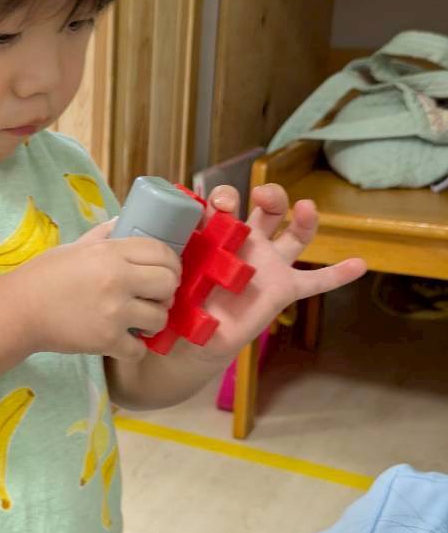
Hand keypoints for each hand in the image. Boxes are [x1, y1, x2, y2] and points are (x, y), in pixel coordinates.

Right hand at [15, 220, 180, 359]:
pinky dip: (135, 349)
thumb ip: (104, 235)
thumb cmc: (44, 276)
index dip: (172, 262)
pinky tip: (125, 342)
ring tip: (140, 321)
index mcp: (110, 252)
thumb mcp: (75, 246)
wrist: (19, 310)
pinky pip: (140, 349)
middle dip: (167, 291)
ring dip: (153, 321)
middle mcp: (117, 279)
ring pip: (160, 318)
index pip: (161, 251)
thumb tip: (125, 221)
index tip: (168, 270)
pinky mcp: (107, 340)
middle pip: (168, 283)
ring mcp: (114, 312)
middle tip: (155, 296)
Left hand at [191, 183, 366, 361]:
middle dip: (271, 195)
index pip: (226, 204)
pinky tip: (359, 264)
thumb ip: (180, 261)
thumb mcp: (179, 276)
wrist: (195, 337)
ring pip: (295, 236)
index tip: (223, 205)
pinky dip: (337, 274)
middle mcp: (248, 242)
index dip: (225, 198)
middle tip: (264, 195)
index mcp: (219, 233)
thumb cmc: (183, 301)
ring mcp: (270, 264)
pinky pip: (316, 281)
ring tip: (307, 207)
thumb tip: (172, 254)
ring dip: (304, 219)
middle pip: (268, 209)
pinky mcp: (285, 288)